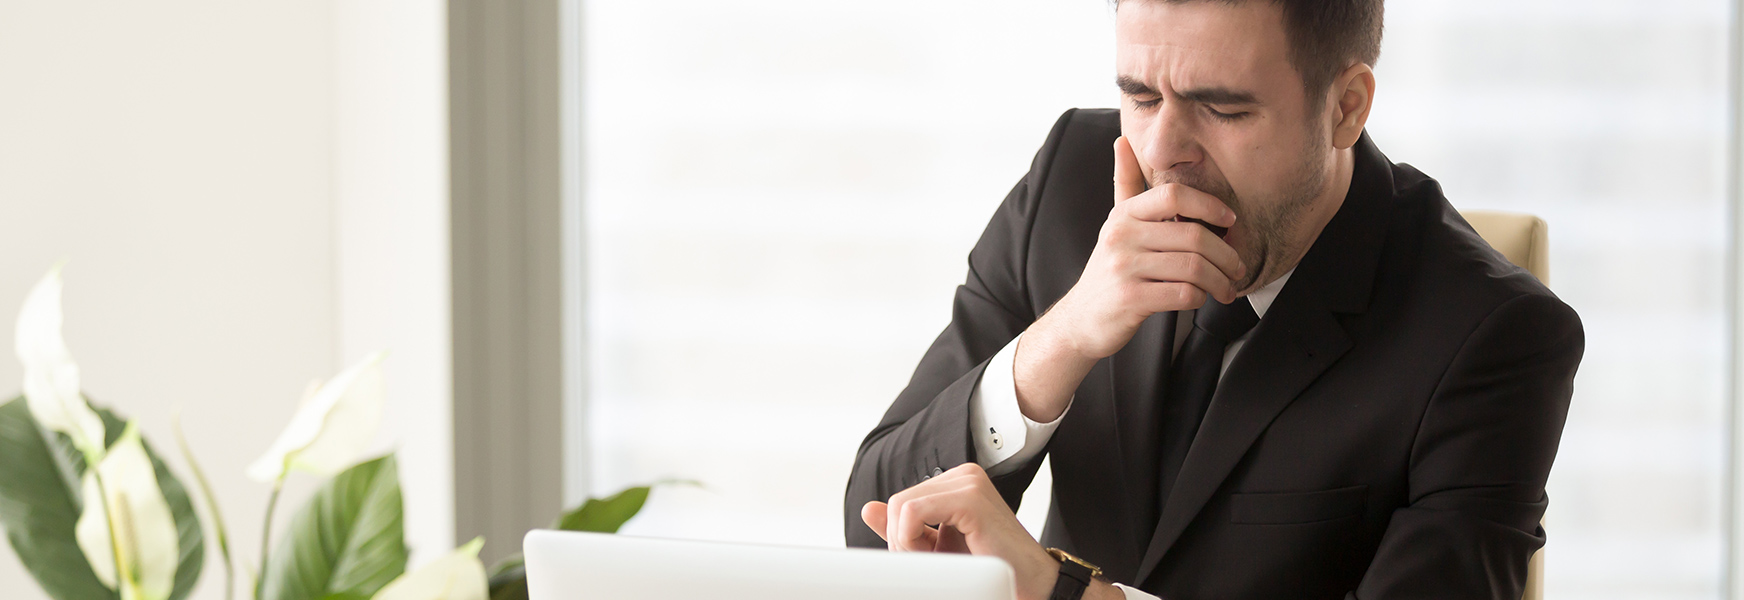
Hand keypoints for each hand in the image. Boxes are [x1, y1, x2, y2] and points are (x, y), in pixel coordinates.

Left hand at [861, 463, 1059, 599]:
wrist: (1031, 585)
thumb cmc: (990, 567)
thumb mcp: (938, 547)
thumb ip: (905, 527)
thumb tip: (868, 508)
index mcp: (956, 481)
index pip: (901, 501)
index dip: (901, 537)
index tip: (925, 559)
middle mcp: (964, 474)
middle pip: (897, 502)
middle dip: (902, 541)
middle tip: (929, 564)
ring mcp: (969, 482)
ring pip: (900, 506)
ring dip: (908, 543)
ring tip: (937, 562)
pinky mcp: (970, 498)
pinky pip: (912, 512)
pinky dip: (912, 540)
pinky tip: (940, 556)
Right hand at [1012, 137, 1246, 421]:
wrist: (1080, 319)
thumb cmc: (1109, 270)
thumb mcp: (1115, 225)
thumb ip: (1125, 185)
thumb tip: (1123, 141)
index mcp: (1124, 215)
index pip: (1173, 195)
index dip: (1209, 205)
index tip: (1229, 220)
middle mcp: (1121, 236)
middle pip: (1193, 236)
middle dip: (1226, 255)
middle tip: (1236, 267)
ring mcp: (1124, 267)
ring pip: (1194, 268)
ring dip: (1219, 281)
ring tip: (1226, 289)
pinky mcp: (1130, 298)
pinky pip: (1184, 294)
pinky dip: (1200, 298)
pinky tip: (1200, 299)